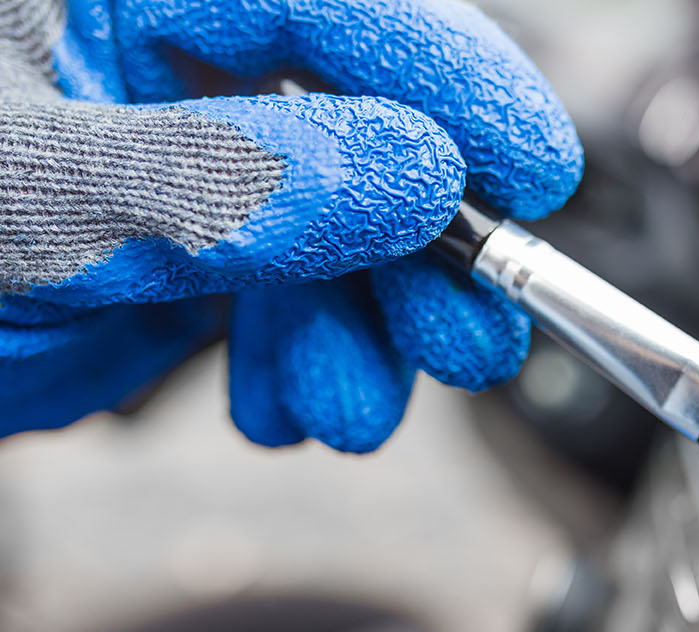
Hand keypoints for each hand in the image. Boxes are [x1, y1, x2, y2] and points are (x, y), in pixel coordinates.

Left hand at [0, 0, 581, 449]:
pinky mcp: (196, 241)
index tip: (538, 171)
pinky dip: (310, 359)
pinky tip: (288, 409)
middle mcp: (172, 63)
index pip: (327, 3)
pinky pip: (295, 291)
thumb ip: (222, 179)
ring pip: (342, 225)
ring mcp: (191, 155)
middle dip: (424, 248)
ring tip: (347, 414)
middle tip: (467, 338)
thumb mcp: (32, 200)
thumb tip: (419, 172)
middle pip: (361, 122)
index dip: (452, 78)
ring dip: (367, 332)